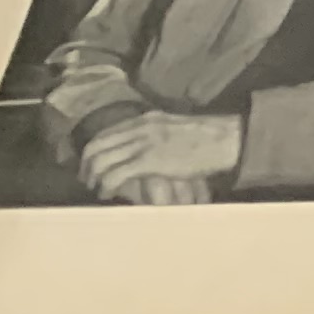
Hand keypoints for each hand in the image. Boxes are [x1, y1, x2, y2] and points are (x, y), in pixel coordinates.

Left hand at [79, 108, 242, 197]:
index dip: (92, 152)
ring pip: (101, 160)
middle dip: (86, 166)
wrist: (226, 138)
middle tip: (87, 181)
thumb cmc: (208, 137)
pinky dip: (106, 185)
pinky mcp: (149, 160)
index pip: (105, 134)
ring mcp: (142, 144)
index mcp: (144, 120)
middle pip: (96, 146)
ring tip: (97, 190)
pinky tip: (108, 194)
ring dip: (94, 178)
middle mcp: (138, 129)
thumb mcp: (175, 128)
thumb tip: (146, 148)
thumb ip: (157, 133)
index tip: (91, 166)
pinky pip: (115, 174)